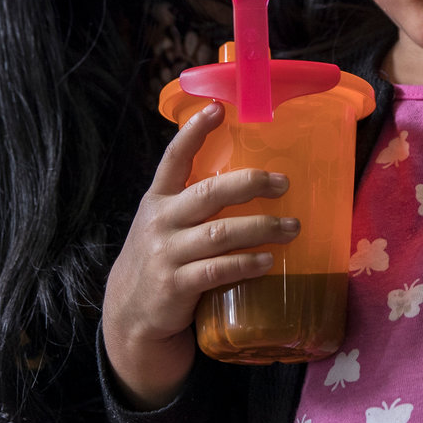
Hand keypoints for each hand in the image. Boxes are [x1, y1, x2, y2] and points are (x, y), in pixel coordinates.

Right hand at [102, 103, 294, 409]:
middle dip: (251, 184)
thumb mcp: (165, 222)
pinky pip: (218, 270)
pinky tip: (267, 261)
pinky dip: (246, 264)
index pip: (174, 158)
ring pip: (221, 234)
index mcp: (158, 199)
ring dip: (262, 228)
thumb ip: (193, 200)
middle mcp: (161, 221)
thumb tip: (250, 176)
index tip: (217, 109)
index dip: (195, 132)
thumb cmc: (162, 257)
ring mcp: (167, 254)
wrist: (131, 312)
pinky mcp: (176, 285)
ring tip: (291, 228)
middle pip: (209, 194)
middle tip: (284, 183)